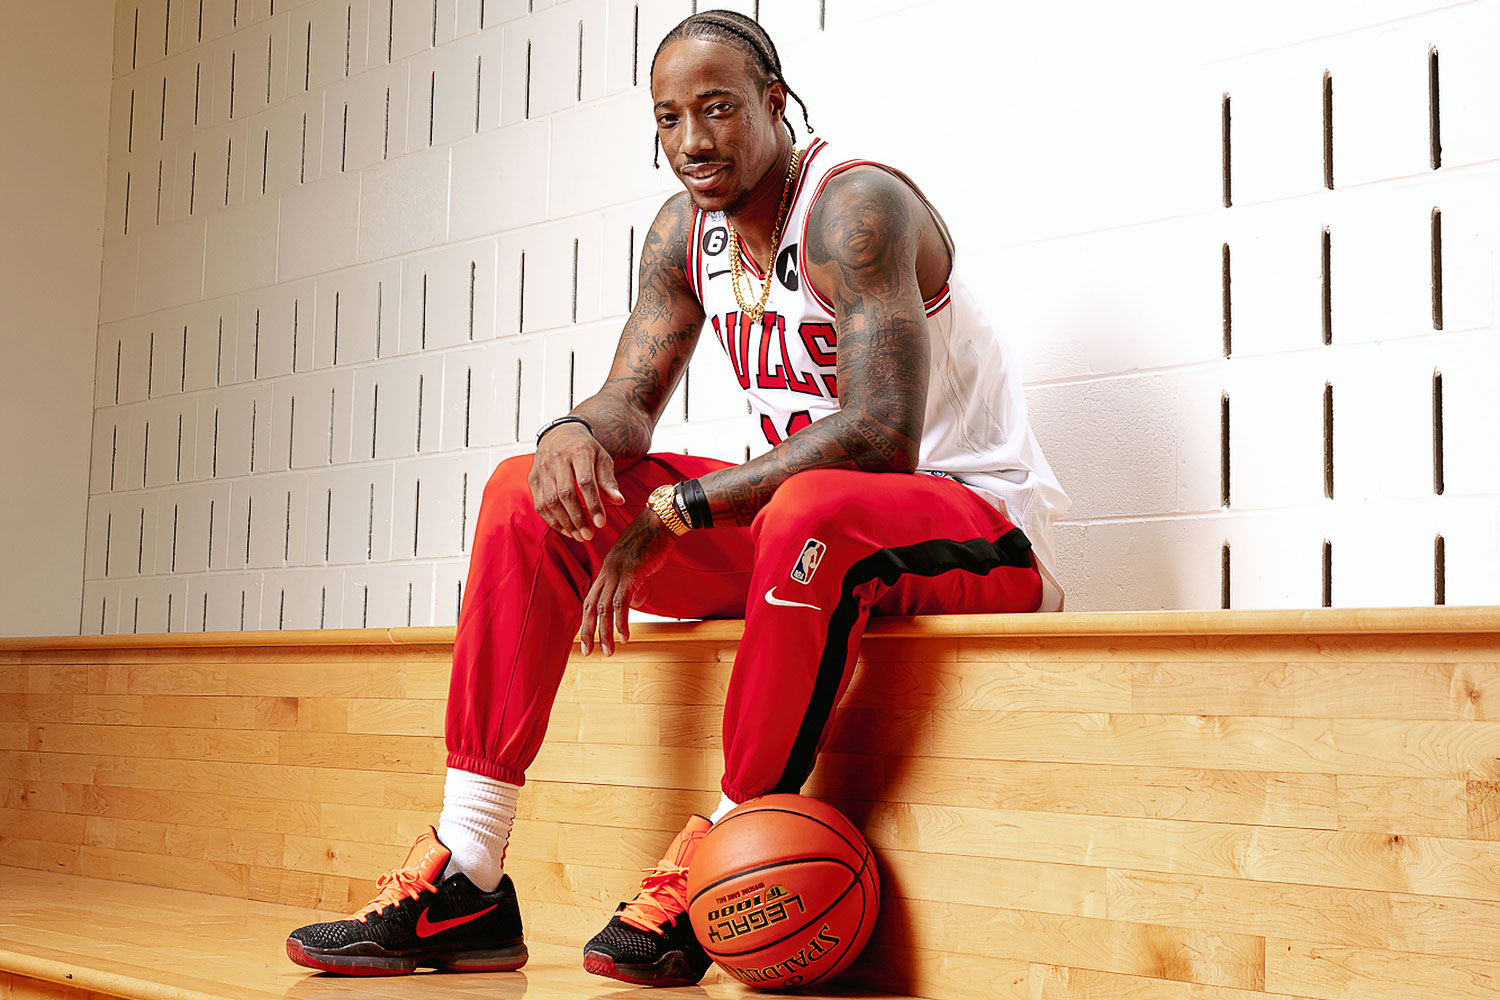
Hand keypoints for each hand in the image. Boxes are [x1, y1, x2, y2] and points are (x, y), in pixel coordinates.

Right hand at [529, 423, 624, 541]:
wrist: (561, 434)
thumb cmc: (586, 450)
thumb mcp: (602, 459)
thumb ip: (608, 480)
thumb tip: (619, 502)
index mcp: (578, 451)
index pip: (585, 482)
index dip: (593, 504)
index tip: (601, 523)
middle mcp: (557, 459)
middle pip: (565, 493)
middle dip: (577, 518)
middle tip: (589, 535)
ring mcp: (542, 468)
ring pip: (550, 501)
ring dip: (565, 522)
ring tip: (578, 536)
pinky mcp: (533, 478)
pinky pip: (539, 504)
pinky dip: (552, 520)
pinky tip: (565, 529)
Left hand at [579, 509, 677, 656]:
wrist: (663, 520)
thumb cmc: (655, 539)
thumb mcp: (642, 566)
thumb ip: (637, 585)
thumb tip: (634, 605)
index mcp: (608, 569)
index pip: (591, 598)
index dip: (587, 619)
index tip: (587, 637)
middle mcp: (607, 571)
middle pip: (591, 606)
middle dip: (587, 631)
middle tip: (588, 652)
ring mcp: (617, 572)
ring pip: (604, 609)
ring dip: (604, 633)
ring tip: (608, 652)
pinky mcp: (631, 574)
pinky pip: (621, 603)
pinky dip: (621, 622)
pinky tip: (624, 637)